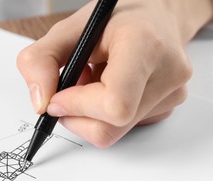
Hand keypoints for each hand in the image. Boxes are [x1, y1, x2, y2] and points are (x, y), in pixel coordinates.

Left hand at [17, 0, 212, 146]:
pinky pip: (124, 128)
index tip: (59, 95)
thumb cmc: (115, 20)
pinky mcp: (168, 107)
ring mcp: (172, 94)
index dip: (78, 106)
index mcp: (145, 46)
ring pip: (115, 132)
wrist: (155, 16)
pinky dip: (105, 115)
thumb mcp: (68, 28)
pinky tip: (110, 88)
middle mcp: (167, 74)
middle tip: (70, 91)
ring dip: (90, 115)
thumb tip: (41, 104)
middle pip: (111, 127)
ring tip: (94, 82)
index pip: (114, 104)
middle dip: (77, 116)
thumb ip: (40, 61)